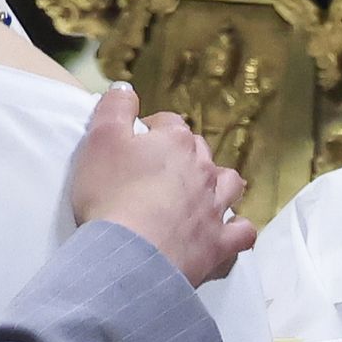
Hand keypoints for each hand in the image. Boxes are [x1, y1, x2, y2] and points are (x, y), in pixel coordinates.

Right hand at [70, 84, 256, 286]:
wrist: (130, 253)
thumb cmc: (110, 193)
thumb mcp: (99, 139)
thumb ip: (114, 108)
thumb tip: (125, 88)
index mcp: (174, 143)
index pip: (169, 123)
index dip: (150, 129)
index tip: (132, 142)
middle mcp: (203, 170)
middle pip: (199, 151)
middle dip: (183, 153)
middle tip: (155, 167)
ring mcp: (215, 207)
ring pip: (230, 184)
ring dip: (218, 183)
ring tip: (199, 190)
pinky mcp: (220, 243)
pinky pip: (242, 231)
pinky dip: (236, 227)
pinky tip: (225, 228)